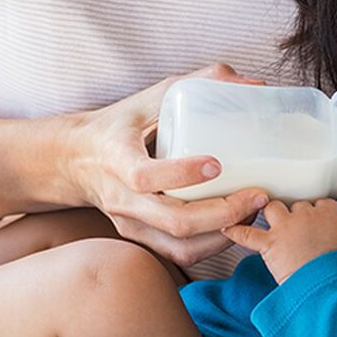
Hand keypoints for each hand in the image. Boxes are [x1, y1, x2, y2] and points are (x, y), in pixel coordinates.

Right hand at [67, 63, 269, 266]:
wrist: (79, 160)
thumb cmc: (121, 125)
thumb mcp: (152, 96)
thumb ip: (201, 82)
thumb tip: (256, 84)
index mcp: (117, 158)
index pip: (144, 176)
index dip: (182, 174)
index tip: (217, 164)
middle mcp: (122, 198)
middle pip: (175, 221)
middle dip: (224, 213)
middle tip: (257, 195)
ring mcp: (131, 224)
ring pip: (182, 246)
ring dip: (224, 234)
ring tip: (253, 212)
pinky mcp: (141, 238)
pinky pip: (181, 253)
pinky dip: (214, 245)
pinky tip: (235, 225)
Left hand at [222, 199, 336, 283]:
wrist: (325, 279)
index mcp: (327, 213)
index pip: (321, 203)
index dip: (317, 211)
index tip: (316, 218)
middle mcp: (304, 215)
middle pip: (296, 204)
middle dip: (294, 213)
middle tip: (295, 225)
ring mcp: (285, 227)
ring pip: (272, 208)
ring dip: (270, 213)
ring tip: (269, 219)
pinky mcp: (270, 243)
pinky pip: (247, 234)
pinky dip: (236, 232)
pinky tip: (228, 229)